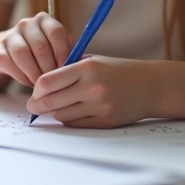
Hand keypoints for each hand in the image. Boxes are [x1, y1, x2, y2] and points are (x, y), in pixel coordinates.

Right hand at [0, 12, 71, 85]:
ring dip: (33, 73)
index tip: (66, 69)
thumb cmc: (41, 54)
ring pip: (22, 55)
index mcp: (44, 20)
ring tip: (40, 85)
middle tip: (53, 82)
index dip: (63, 52)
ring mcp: (9, 35)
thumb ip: (68, 54)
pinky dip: (19, 75)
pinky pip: (7, 63)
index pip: (56, 32)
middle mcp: (26, 24)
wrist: (9, 54)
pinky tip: (26, 80)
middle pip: (40, 46)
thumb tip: (76, 66)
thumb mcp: (56, 49)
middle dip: (48, 68)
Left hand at [27, 56, 157, 127]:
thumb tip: (39, 85)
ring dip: (55, 112)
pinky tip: (72, 112)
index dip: (36, 89)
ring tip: (57, 106)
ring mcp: (100, 106)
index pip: (48, 81)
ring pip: (62, 115)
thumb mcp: (92, 61)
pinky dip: (70, 119)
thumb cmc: (117, 70)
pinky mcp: (106, 121)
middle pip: (51, 101)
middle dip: (37, 106)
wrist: (151, 85)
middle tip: (32, 107)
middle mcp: (92, 87)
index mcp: (86, 68)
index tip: (35, 92)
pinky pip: (76, 124)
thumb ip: (67, 69)